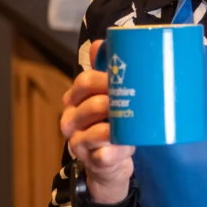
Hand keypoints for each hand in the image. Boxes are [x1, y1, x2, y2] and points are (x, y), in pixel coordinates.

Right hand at [60, 40, 135, 201]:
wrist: (111, 165)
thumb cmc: (111, 125)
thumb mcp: (108, 97)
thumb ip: (105, 72)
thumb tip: (100, 42)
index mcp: (75, 100)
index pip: (84, 82)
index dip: (105, 78)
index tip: (127, 75)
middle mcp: (71, 121)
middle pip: (90, 105)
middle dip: (113, 100)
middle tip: (135, 98)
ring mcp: (79, 143)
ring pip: (95, 131)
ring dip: (117, 126)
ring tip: (133, 121)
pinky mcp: (92, 163)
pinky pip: (105, 155)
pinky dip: (119, 150)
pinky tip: (130, 146)